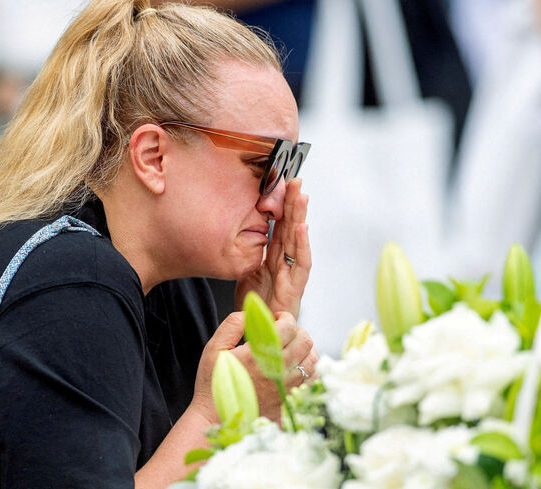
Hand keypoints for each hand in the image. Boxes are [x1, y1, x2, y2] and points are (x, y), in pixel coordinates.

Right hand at [191, 311, 318, 422]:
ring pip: (312, 359)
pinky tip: (297, 365)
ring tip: (291, 348)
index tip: (275, 319)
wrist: (215, 418)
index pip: (288, 326)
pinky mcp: (289, 399)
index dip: (284, 317)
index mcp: (259, 353)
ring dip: (304, 348)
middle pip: (305, 340)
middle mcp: (277, 369)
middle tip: (283, 333)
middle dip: (296, 330)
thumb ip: (232, 325)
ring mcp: (286, 386)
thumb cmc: (213, 383)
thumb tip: (250, 312)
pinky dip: (309, 369)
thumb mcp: (214, 348)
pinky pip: (312, 380)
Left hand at [235, 178, 310, 318]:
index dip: (281, 205)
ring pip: (297, 242)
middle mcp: (284, 264)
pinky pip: (300, 265)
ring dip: (300, 217)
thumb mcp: (245, 275)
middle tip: (295, 179)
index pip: (278, 226)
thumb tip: (238, 234)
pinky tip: (302, 228)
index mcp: (273, 258)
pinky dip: (302, 246)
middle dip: (294, 203)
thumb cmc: (256, 310)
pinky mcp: (294, 290)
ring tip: (301, 195)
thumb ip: (247, 256)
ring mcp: (291, 276)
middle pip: (290, 228)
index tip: (281, 182)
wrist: (260, 339)